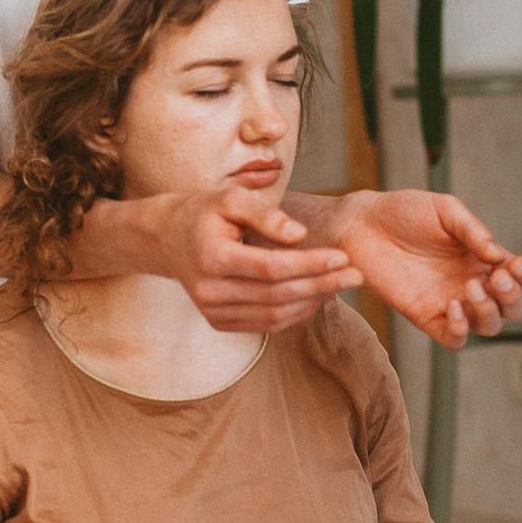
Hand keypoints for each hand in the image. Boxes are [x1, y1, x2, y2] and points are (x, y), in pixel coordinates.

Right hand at [153, 188, 363, 332]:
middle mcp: (210, 291)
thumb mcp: (230, 198)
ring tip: (341, 284)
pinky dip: (296, 312)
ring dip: (313, 301)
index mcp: (212, 258)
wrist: (166, 239)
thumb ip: (265, 214)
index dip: (311, 264)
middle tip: (356, 275)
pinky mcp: (219, 322)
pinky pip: (266, 324)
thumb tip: (300, 235)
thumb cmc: (203, 212)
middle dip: (321, 285)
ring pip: (275, 315)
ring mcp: (213, 311)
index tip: (343, 256)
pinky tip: (317, 295)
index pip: (271, 268)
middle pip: (277, 295)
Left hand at [308, 189, 521, 347]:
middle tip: (496, 279)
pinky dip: (461, 330)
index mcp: (479, 257)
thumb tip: (498, 255)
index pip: (517, 275)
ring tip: (471, 288)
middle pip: (509, 307)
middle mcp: (469, 282)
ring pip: (487, 325)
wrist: (361, 224)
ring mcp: (448, 301)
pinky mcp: (424, 315)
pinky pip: (454, 338)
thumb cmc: (403, 211)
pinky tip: (453, 306)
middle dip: (512, 297)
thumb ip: (473, 231)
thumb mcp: (444, 210)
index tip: (513, 265)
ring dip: (489, 312)